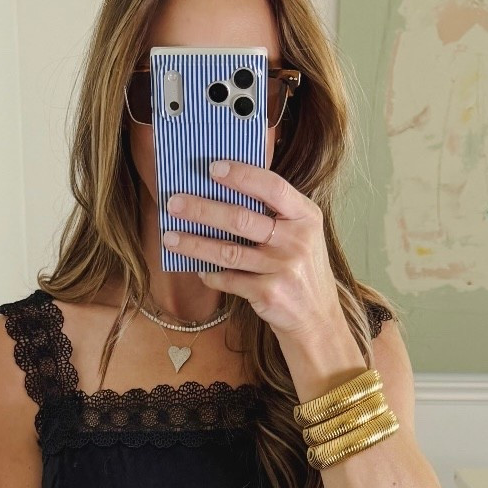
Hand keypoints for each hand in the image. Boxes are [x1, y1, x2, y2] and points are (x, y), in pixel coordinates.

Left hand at [162, 159, 340, 339]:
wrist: (317, 319)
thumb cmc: (301, 270)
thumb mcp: (301, 235)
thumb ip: (275, 214)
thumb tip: (222, 192)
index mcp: (305, 217)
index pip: (272, 187)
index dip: (241, 176)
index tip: (212, 169)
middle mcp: (297, 241)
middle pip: (241, 219)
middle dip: (202, 210)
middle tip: (174, 204)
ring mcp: (283, 269)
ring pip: (228, 251)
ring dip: (194, 244)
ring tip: (170, 237)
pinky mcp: (269, 294)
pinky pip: (229, 279)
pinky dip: (210, 274)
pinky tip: (197, 268)